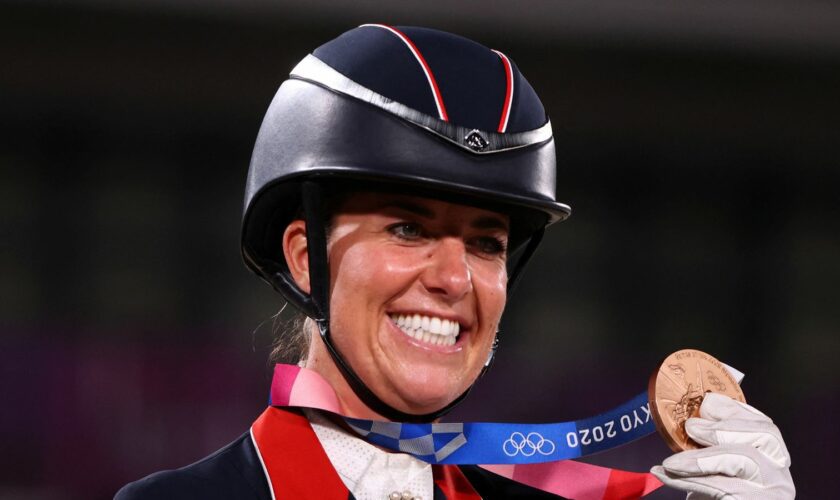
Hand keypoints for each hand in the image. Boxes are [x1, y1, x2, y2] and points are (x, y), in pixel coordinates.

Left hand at [650, 393, 793, 498]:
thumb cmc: (713, 499)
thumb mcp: (711, 469)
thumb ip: (709, 446)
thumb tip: (693, 418)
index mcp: (771, 461)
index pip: (764, 426)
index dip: (735, 411)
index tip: (706, 403)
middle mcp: (779, 476)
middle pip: (765, 437)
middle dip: (723, 428)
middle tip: (690, 428)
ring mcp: (773, 492)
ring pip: (745, 459)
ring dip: (701, 457)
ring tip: (670, 462)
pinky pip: (723, 486)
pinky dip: (689, 479)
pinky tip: (665, 474)